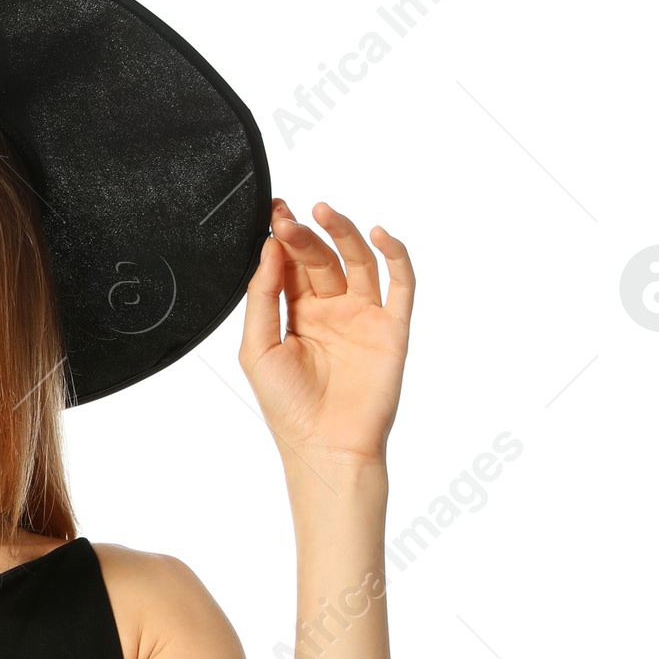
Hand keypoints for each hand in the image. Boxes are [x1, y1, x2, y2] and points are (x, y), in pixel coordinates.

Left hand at [240, 199, 413, 469]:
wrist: (325, 446)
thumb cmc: (287, 406)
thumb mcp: (258, 347)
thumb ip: (262, 297)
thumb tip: (270, 249)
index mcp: (297, 314)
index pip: (292, 265)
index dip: (284, 238)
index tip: (274, 213)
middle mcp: (332, 310)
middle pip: (321, 258)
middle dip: (305, 235)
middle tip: (289, 218)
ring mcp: (363, 316)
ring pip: (358, 261)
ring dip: (344, 233)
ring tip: (324, 212)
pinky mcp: (392, 328)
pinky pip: (401, 284)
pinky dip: (395, 255)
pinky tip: (378, 234)